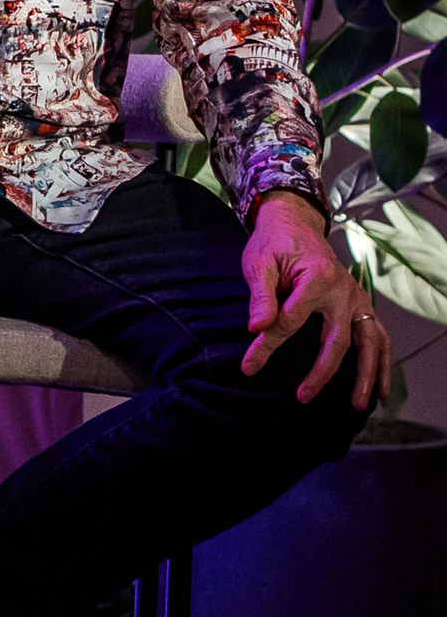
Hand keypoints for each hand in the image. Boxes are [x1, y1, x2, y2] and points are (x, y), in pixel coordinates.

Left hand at [241, 190, 388, 408]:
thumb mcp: (259, 263)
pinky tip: (379, 388)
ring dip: (366, 374)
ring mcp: (357, 299)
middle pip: (337, 339)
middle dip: (322, 372)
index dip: (267, 346)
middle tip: (303, 397)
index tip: (248, 368)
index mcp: (316, 277)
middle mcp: (344, 291)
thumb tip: (255, 328)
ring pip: (369, 342)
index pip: (290, 322)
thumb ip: (260, 296)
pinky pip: (378, 337)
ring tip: (359, 405)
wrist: (295, 224)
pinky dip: (382, 362)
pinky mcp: (361, 305)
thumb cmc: (273, 245)